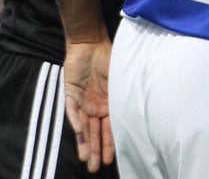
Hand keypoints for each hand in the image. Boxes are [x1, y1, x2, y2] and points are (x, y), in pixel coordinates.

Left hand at [64, 40, 115, 171]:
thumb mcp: (120, 79)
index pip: (110, 128)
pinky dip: (76, 124)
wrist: (90, 42)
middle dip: (96, 150)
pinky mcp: (70, 95)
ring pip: (84, 127)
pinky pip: (73, 113)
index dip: (110, 144)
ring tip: (85, 160)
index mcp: (110, 104)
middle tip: (94, 167)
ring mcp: (83, 102)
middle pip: (96, 132)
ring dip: (85, 143)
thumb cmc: (109, 57)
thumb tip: (138, 111)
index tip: (109, 160)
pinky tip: (80, 137)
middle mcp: (96, 106)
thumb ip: (123, 96)